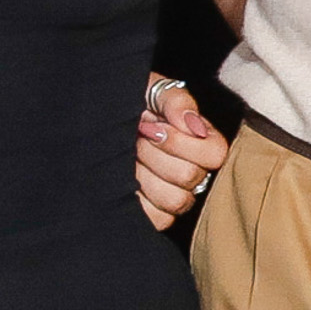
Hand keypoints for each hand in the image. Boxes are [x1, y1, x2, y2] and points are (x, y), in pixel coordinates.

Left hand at [133, 75, 228, 230]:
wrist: (96, 123)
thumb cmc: (128, 104)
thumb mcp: (150, 90)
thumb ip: (175, 100)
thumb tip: (193, 125)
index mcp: (201, 141)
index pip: (215, 154)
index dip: (181, 142)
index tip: (153, 127)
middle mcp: (193, 170)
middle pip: (190, 177)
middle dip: (154, 154)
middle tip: (136, 140)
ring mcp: (174, 194)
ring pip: (176, 201)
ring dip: (145, 176)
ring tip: (130, 160)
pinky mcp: (154, 213)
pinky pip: (159, 219)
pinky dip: (138, 199)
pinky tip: (124, 179)